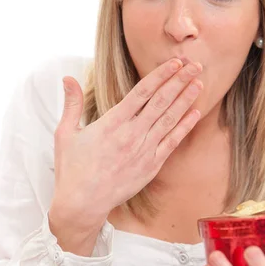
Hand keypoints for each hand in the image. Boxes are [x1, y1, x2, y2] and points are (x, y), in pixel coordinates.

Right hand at [52, 58, 202, 232]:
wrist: (82, 203)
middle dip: (179, 81)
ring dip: (185, 100)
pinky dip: (184, 127)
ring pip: (169, 119)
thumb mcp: (66, 133)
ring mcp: (144, 150)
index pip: (141, 92)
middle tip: (195, 65)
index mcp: (112, 122)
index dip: (160, 75)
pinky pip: (171, 142)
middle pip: (161, 102)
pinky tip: (195, 113)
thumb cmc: (72, 169)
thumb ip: (71, 104)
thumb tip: (67, 78)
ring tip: (198, 83)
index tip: (174, 62)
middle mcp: (131, 134)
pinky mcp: (151, 166)